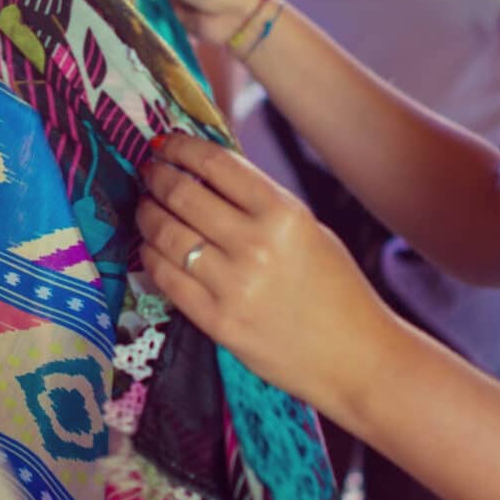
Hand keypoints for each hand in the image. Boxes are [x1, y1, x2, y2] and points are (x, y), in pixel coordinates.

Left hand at [137, 133, 385, 416]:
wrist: (354, 356)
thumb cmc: (336, 288)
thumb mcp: (306, 228)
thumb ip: (260, 202)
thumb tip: (208, 174)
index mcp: (284, 213)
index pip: (217, 164)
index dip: (183, 148)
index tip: (166, 143)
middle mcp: (256, 244)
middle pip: (183, 195)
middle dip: (157, 176)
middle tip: (148, 171)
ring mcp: (233, 285)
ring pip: (166, 235)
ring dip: (147, 214)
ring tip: (145, 206)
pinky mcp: (217, 322)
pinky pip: (166, 279)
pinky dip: (151, 255)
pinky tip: (151, 246)